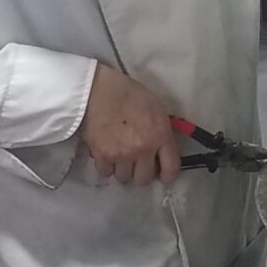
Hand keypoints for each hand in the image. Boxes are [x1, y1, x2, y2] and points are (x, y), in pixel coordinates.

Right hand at [79, 64, 180, 185]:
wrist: (95, 88)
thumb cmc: (127, 94)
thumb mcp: (155, 108)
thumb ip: (161, 133)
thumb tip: (161, 152)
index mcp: (160, 135)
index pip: (171, 169)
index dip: (167, 175)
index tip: (162, 175)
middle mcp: (143, 149)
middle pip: (144, 178)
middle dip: (140, 171)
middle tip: (134, 161)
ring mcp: (123, 154)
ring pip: (124, 177)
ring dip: (121, 168)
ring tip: (117, 154)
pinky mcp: (103, 155)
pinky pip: (106, 172)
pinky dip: (105, 165)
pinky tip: (105, 153)